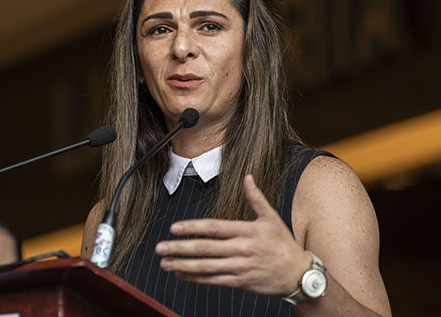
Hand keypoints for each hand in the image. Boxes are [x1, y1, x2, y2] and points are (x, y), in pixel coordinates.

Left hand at [155, 175, 310, 294]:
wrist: (298, 274)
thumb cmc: (284, 244)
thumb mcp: (272, 218)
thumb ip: (256, 198)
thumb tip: (248, 177)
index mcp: (247, 231)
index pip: (214, 228)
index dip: (193, 228)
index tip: (175, 228)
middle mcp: (242, 249)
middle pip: (206, 248)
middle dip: (181, 248)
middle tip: (161, 247)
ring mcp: (240, 267)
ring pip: (207, 267)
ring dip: (183, 265)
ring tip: (165, 262)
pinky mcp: (240, 282)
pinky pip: (214, 280)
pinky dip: (195, 278)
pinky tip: (181, 274)